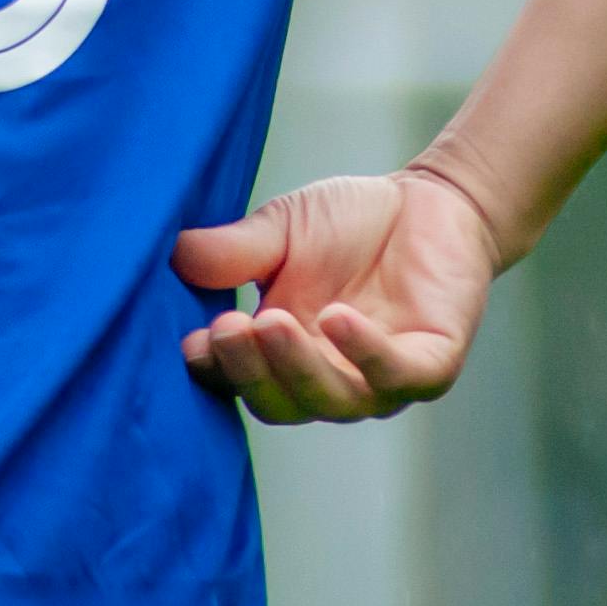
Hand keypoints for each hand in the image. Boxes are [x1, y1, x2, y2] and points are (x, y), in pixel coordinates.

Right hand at [172, 163, 502, 424]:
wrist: (431, 201)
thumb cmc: (351, 223)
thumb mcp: (281, 229)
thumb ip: (234, 250)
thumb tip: (175, 257)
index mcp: (282, 355)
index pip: (239, 382)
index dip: (216, 369)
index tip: (194, 340)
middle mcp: (328, 380)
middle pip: (282, 404)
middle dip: (251, 371)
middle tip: (227, 329)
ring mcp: (379, 379)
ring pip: (335, 401)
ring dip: (299, 367)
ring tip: (272, 322)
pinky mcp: (431, 365)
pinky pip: (398, 376)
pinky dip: (365, 353)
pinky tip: (338, 319)